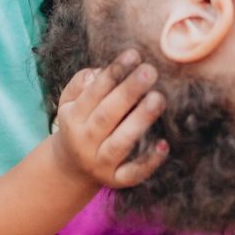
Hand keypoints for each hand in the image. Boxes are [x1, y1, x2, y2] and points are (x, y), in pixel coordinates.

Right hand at [53, 49, 167, 187]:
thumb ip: (80, 83)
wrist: (70, 168)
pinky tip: (164, 145)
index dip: (114, 72)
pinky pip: (132, 173)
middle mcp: (85, 141)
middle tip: (150, 71)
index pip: (93, 92)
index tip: (134, 54)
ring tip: (158, 98)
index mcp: (73, 117)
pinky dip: (148, 162)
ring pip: (120, 143)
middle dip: (128, 92)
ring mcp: (100, 162)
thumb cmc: (79, 124)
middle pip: (107, 115)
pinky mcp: (115, 180)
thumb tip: (99, 71)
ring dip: (139, 121)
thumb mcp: (70, 103)